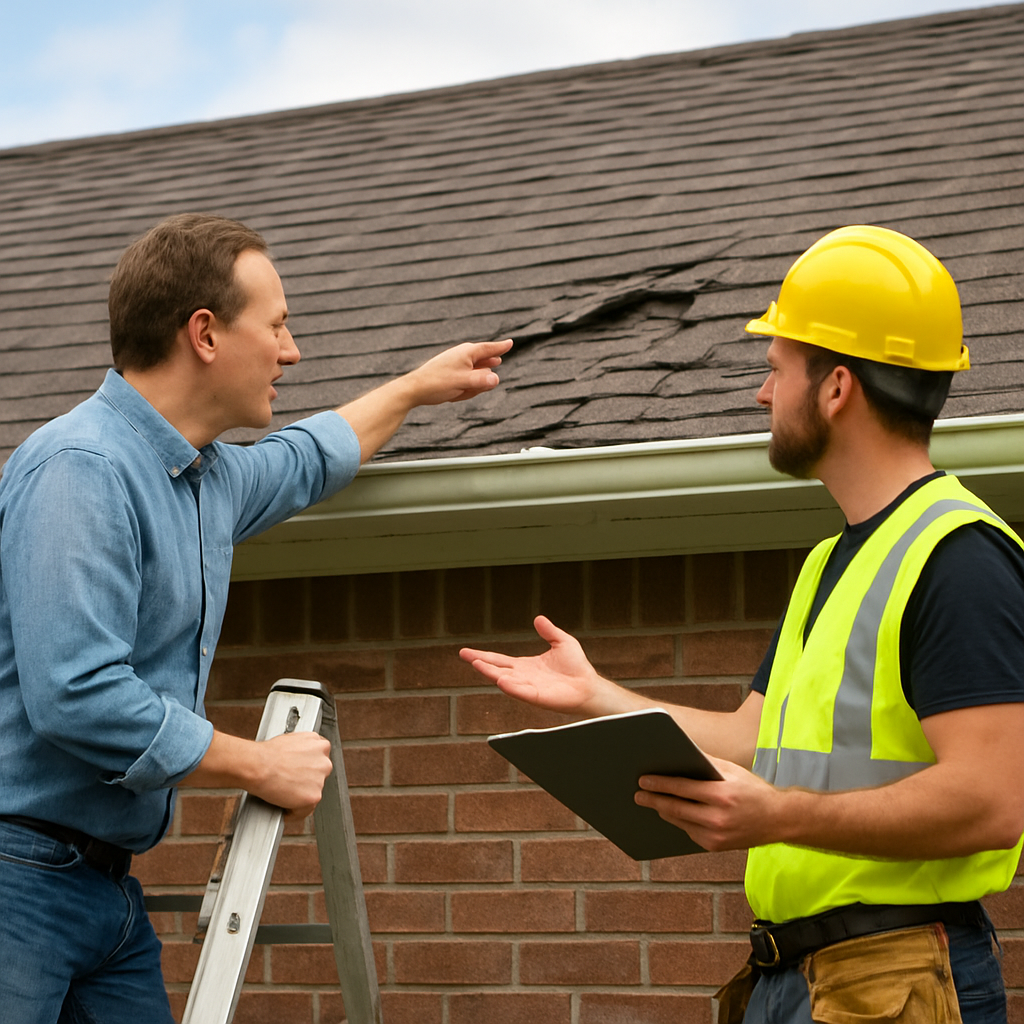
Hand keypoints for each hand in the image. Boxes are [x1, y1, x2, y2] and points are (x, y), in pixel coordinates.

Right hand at [251, 731, 332, 818]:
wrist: (258, 765)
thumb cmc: (267, 754)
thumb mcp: (292, 741)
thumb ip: (303, 749)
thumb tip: (299, 758)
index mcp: (321, 746)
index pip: (320, 762)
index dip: (307, 769)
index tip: (298, 773)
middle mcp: (325, 763)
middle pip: (318, 778)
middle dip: (305, 782)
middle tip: (288, 784)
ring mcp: (320, 780)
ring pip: (312, 794)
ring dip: (300, 797)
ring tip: (283, 793)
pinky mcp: (314, 796)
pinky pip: (305, 810)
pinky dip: (294, 811)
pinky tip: (283, 805)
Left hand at [404, 339, 512, 405]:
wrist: (415, 390)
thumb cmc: (437, 383)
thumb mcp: (463, 383)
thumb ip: (481, 381)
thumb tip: (496, 379)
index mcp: (467, 352)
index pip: (488, 348)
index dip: (500, 347)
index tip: (511, 343)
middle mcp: (462, 355)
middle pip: (484, 367)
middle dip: (481, 380)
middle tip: (476, 382)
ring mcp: (457, 364)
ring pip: (476, 378)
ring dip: (471, 389)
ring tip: (457, 393)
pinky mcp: (451, 373)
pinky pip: (466, 383)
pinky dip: (464, 391)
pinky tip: (453, 395)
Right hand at [460, 614, 618, 714]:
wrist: (588, 685)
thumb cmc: (577, 666)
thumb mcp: (562, 642)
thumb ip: (549, 631)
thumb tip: (538, 618)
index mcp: (525, 666)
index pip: (499, 660)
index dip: (483, 655)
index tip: (465, 652)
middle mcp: (523, 677)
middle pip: (497, 670)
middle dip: (481, 663)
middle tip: (466, 656)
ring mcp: (528, 688)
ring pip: (505, 680)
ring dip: (491, 674)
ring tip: (478, 664)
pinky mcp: (538, 697)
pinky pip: (521, 692)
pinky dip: (511, 687)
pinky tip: (501, 681)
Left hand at [635, 755, 779, 851]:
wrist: (779, 819)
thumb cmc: (753, 790)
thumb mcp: (732, 771)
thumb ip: (706, 762)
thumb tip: (679, 752)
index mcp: (722, 794)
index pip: (682, 788)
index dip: (660, 784)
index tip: (643, 780)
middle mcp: (718, 817)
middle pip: (676, 808)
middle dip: (654, 800)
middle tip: (637, 794)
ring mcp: (716, 835)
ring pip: (680, 822)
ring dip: (663, 811)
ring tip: (649, 802)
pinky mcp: (715, 846)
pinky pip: (689, 832)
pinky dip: (679, 822)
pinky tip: (669, 813)